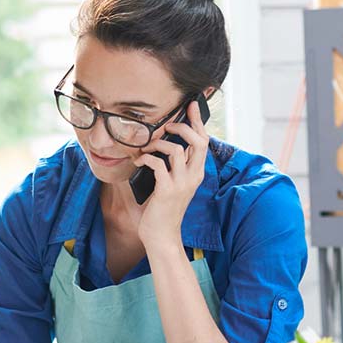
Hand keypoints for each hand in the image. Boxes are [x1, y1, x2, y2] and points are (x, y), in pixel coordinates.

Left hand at [133, 100, 209, 252]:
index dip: (197, 121)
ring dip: (158, 143)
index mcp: (196, 173)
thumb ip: (174, 166)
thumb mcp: (173, 184)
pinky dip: (146, 159)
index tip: (190, 105)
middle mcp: (193, 177)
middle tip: (166, 125)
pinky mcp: (167, 190)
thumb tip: (164, 144)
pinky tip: (138, 163)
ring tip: (147, 148)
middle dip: (182, 127)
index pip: (203, 141)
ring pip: (177, 149)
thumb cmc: (163, 209)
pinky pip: (158, 164)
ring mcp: (181, 184)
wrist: (161, 236)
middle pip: (198, 141)